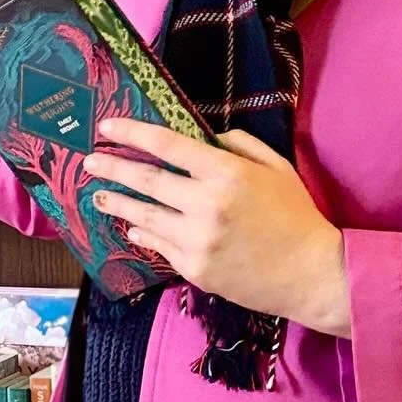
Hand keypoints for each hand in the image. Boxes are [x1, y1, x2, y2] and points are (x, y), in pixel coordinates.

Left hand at [84, 119, 350, 337]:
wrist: (313, 275)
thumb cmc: (296, 216)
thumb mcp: (275, 167)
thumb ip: (239, 144)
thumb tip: (206, 137)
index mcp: (226, 173)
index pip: (167, 145)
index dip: (132, 133)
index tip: (107, 127)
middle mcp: (206, 205)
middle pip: (145, 181)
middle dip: (112, 168)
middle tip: (89, 162)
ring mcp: (197, 241)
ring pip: (144, 216)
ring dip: (117, 203)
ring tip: (99, 196)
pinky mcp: (195, 269)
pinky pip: (159, 246)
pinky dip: (143, 232)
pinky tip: (134, 225)